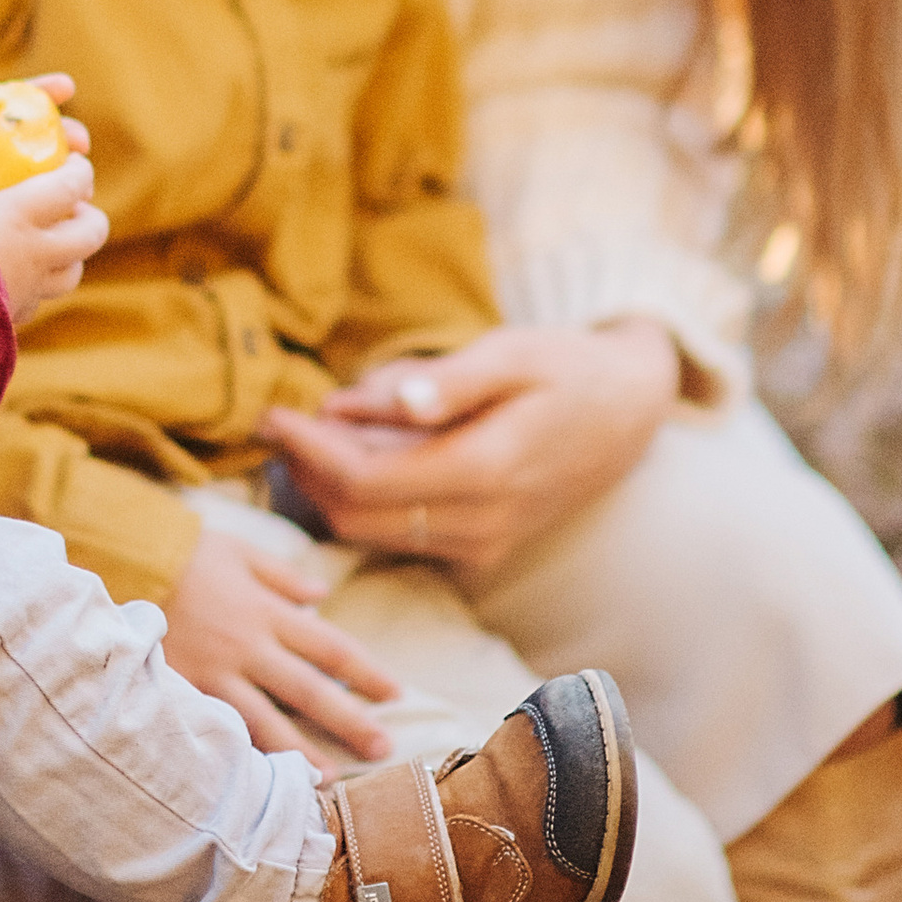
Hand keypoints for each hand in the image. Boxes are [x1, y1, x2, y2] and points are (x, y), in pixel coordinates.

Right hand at [0, 148, 106, 319]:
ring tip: (54, 247)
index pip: (70, 189)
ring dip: (69, 258)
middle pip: (90, 235)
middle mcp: (33, 255)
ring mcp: (26, 292)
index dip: (79, 174)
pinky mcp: (11, 322)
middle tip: (76, 209)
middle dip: (90, 218)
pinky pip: (37, 304)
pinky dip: (36, 290)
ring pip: (72, 274)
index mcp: (16, 216)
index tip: (76, 164)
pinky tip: (14, 283)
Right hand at [160, 522, 402, 766]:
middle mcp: (248, 646)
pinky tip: (260, 777)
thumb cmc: (184, 552)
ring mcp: (215, 672)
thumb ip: (282, 575)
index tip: (395, 694)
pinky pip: (221, 726)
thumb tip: (320, 596)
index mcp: (267, 610)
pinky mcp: (184, 689)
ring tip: (330, 778)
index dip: (366, 672)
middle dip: (349, 721)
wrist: (124, 560)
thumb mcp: (240, 551)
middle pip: (309, 689)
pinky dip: (244, 752)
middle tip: (383, 748)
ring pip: (267, 719)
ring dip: (301, 750)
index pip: (330, 648)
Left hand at [261, 322, 679, 581]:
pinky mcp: (483, 549)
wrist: (630, 413)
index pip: (364, 481)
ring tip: (312, 431)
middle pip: (356, 517)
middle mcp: (481, 524)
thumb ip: (438, 382)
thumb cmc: (566, 369)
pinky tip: (360, 450)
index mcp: (485, 472)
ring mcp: (483, 545)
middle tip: (278, 422)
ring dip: (332, 488)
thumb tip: (359, 402)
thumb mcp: (511, 352)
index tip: (272, 414)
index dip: (308, 451)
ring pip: (373, 532)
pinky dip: (368, 499)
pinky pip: (403, 534)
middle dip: (307, 472)